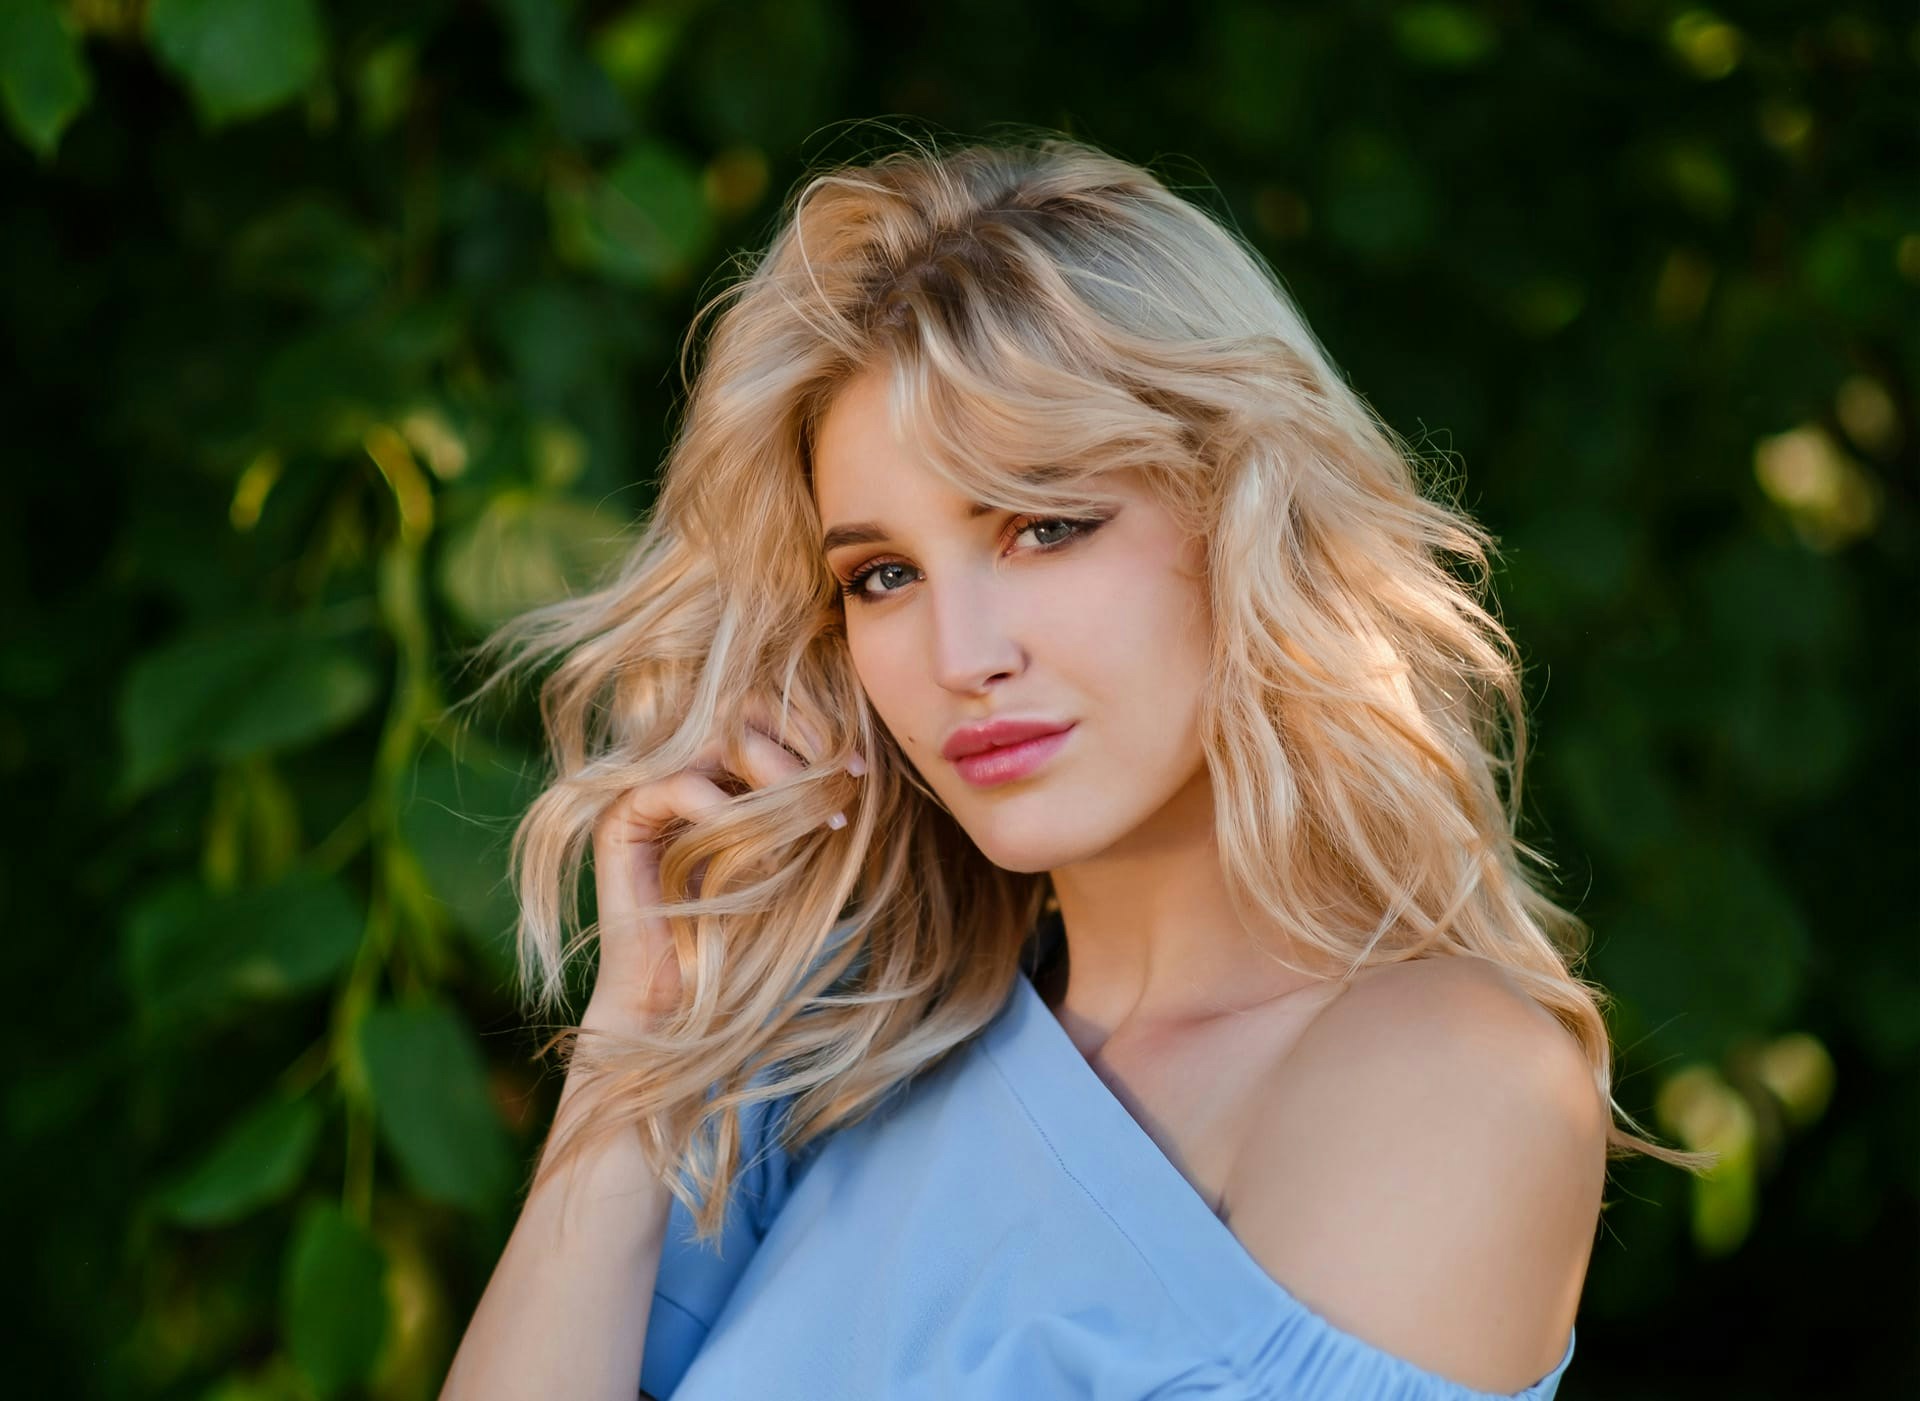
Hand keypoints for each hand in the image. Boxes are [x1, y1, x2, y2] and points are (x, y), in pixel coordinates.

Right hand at [582, 702, 861, 1030]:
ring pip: (710, 740)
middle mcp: (674, 770)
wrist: (681, 999)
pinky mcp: (619, 823)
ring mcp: (643, 792)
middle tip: (843, 775)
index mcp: (712, 771)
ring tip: (807, 806)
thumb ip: (803, 805)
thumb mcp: (787, 853)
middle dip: (797, 736)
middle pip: (734, 710)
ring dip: (771, 768)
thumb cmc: (739, 931)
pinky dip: (720, 806)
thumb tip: (849, 763)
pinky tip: (752, 834)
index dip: (809, 728)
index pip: (756, 714)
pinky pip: (675, 786)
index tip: (858, 767)